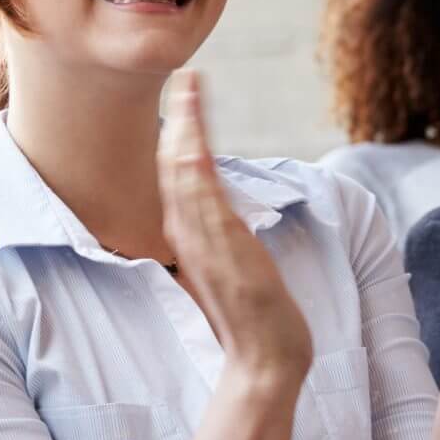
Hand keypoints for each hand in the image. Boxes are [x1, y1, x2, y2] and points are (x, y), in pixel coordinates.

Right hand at [158, 73, 311, 383]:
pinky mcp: (225, 253)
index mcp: (190, 238)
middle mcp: (191, 237)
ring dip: (188, 129)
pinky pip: (204, 203)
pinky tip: (194, 139)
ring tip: (191, 88)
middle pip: (175, 166)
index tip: (185, 99)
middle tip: (185, 76)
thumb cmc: (249, 321)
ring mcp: (205, 244)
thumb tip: (219, 221)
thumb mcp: (229, 272)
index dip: (178, 134)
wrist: (263, 363)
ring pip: (186, 175)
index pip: (178, 176)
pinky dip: (196, 167)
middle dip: (181, 118)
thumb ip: (217, 245)